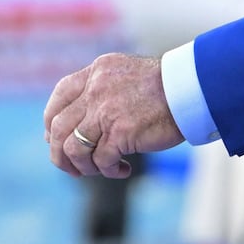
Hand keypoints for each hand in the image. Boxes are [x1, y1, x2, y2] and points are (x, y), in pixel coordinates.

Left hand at [43, 53, 184, 179]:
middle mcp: (96, 89)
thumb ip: (100, 90)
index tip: (56, 138)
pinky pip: (101, 160)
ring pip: (74, 148)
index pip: (59, 96)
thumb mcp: (125, 75)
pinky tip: (122, 169)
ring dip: (83, 166)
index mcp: (96, 72)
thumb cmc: (164, 86)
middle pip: (59, 128)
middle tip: (74, 167)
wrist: (191, 88)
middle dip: (60, 154)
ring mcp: (106, 110)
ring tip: (100, 169)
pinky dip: (108, 171)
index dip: (51, 122)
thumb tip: (71, 123)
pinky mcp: (121, 131)